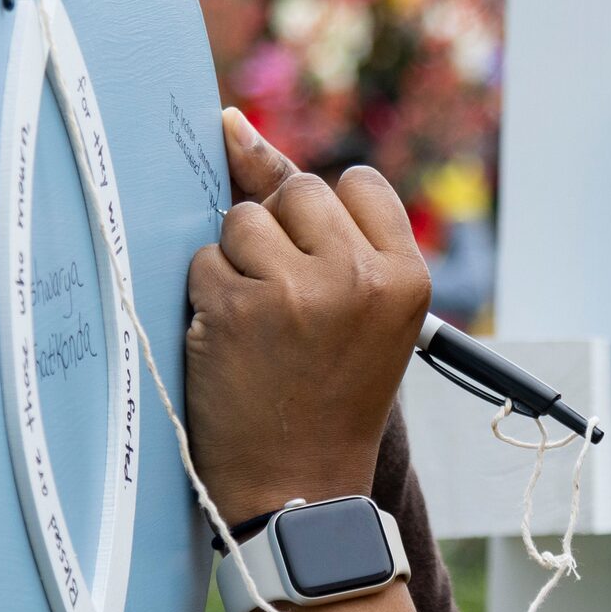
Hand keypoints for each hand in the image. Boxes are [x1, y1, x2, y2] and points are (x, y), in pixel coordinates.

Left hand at [186, 109, 431, 524]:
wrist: (300, 488)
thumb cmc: (329, 393)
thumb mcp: (356, 306)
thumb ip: (313, 217)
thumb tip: (232, 123)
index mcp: (406, 276)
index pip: (355, 183)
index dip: (326, 222)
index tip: (324, 272)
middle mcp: (359, 276)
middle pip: (296, 192)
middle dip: (281, 236)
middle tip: (292, 308)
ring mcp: (297, 291)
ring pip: (242, 220)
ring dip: (239, 263)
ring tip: (262, 326)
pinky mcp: (236, 309)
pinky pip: (204, 260)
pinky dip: (208, 296)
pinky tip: (232, 343)